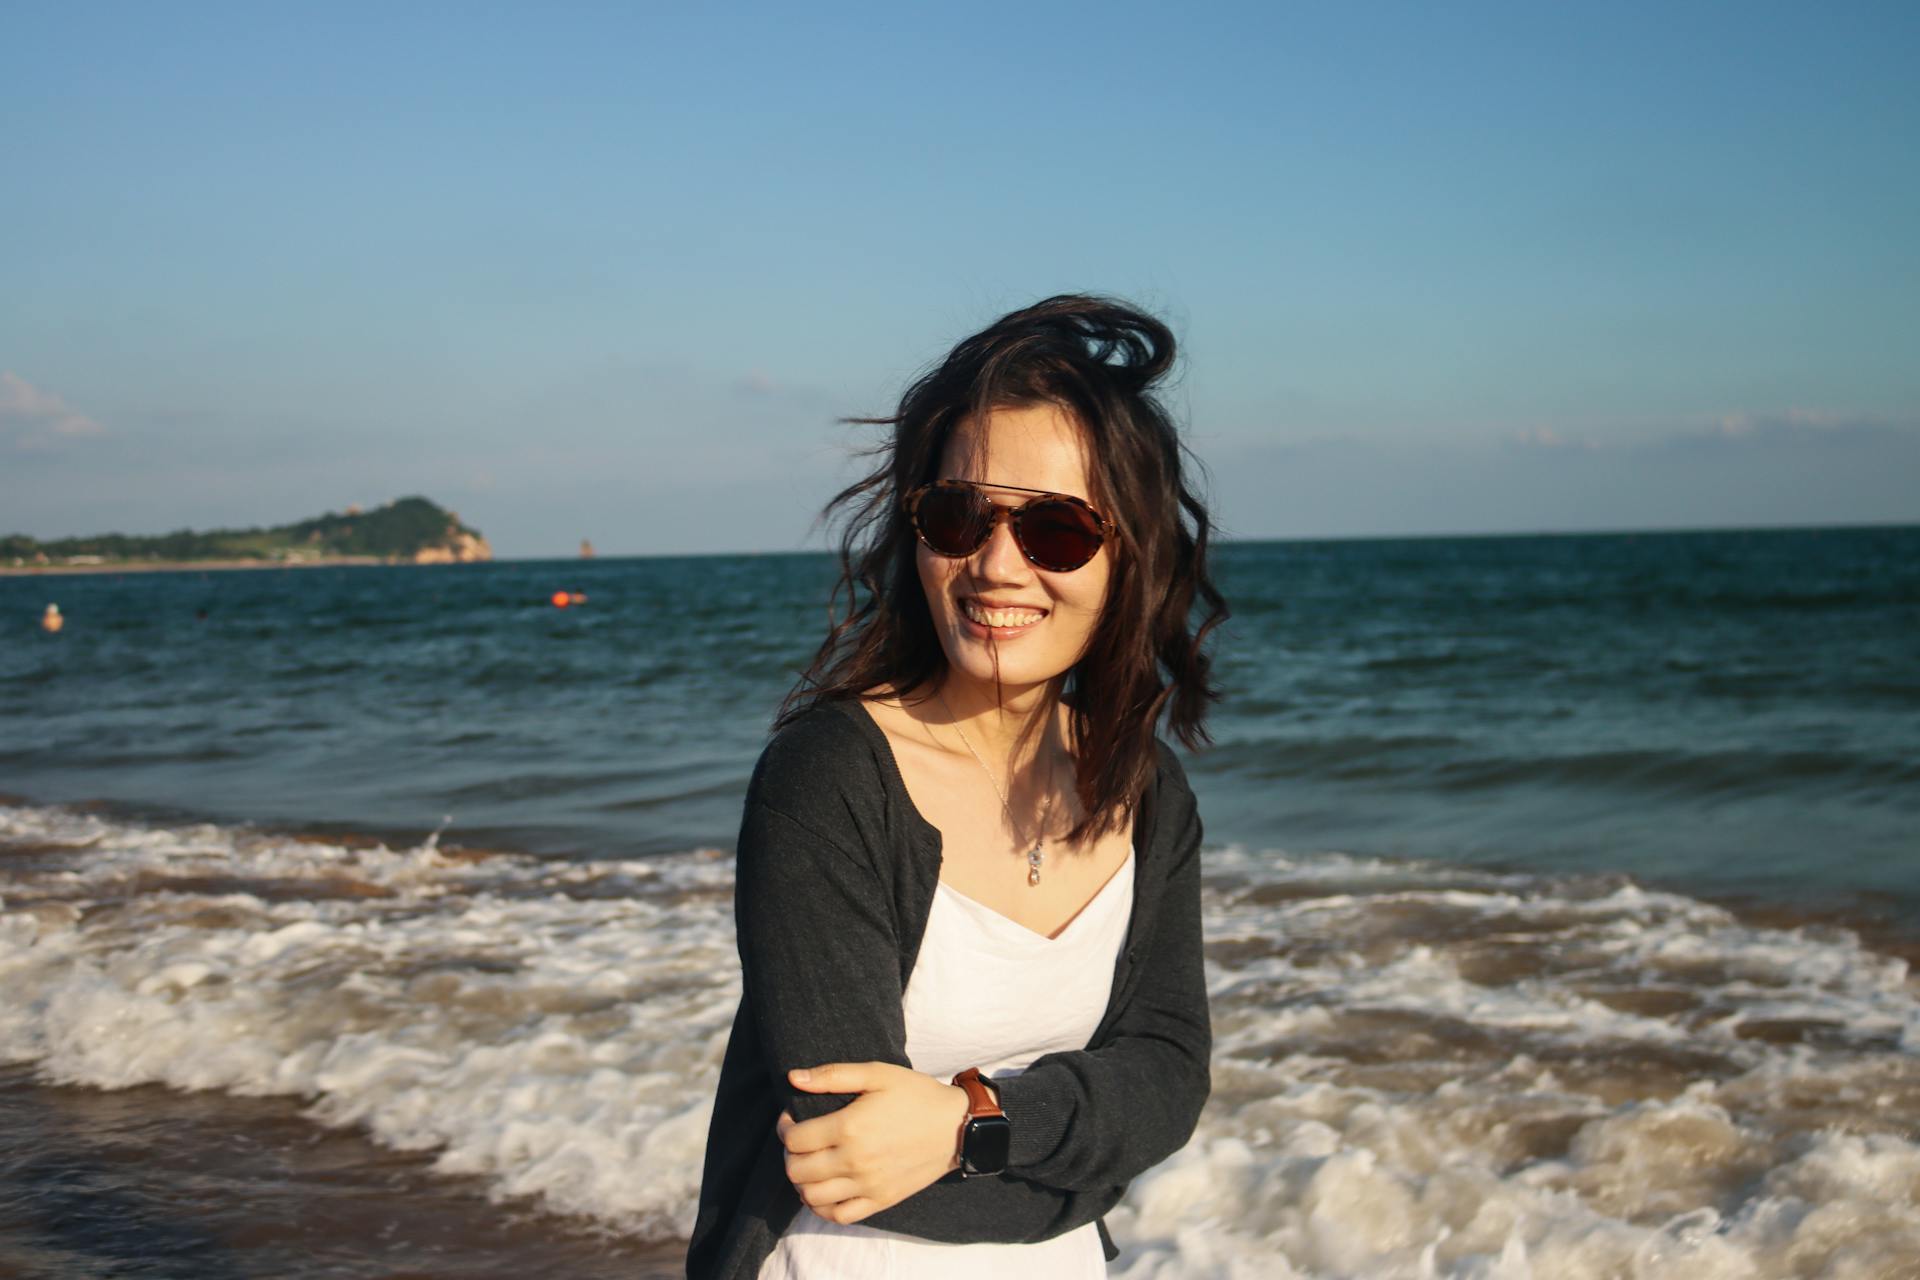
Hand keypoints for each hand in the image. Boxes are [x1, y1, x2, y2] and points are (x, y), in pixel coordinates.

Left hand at [776, 1061, 970, 1223]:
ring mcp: (868, 1184)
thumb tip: (793, 1078)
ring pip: (812, 1196)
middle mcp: (855, 1160)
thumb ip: (833, 1075)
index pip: (795, 1139)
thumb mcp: (877, 1073)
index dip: (784, 1129)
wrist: (956, 1126)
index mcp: (850, 1127)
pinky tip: (823, 1189)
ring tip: (809, 1164)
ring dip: (801, 1181)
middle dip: (789, 1154)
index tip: (791, 1120)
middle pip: (797, 1170)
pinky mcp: (880, 1200)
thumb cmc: (916, 1095)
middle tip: (799, 1142)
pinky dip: (822, 1206)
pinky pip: (838, 1215)